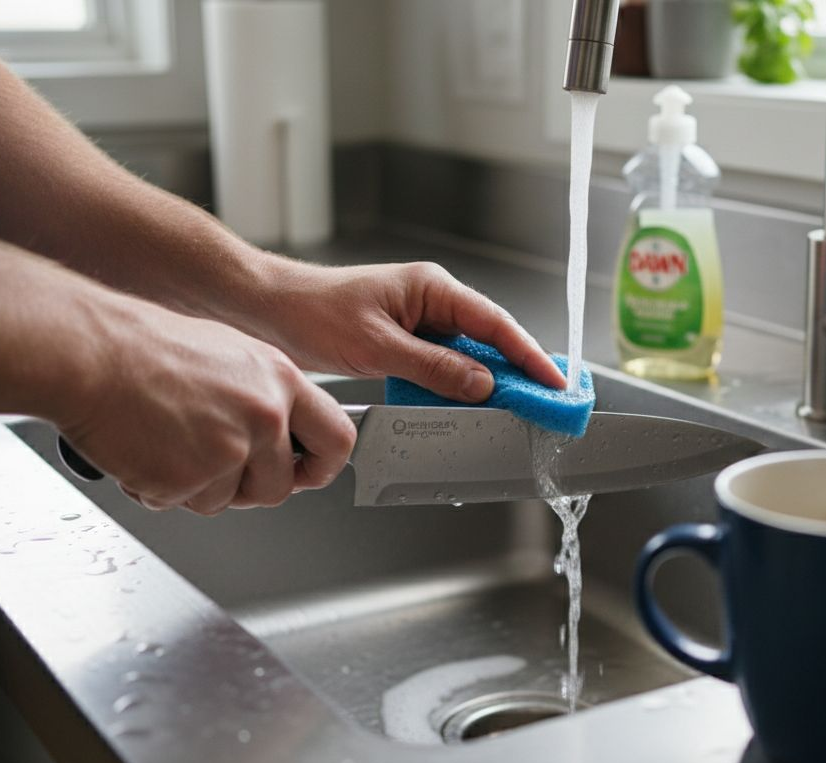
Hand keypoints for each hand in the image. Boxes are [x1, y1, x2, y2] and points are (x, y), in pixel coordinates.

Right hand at [55, 297, 356, 514]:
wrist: (89, 354)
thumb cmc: (146, 347)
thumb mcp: (231, 354)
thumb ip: (265, 396)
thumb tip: (283, 434)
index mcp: (281, 380)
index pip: (337, 438)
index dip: (323, 465)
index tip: (310, 472)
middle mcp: (263, 417)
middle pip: (280, 486)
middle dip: (249, 487)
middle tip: (212, 462)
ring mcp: (227, 451)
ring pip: (228, 500)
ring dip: (198, 486)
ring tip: (168, 439)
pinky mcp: (187, 480)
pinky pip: (183, 504)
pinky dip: (161, 488)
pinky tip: (146, 449)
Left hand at [246, 260, 566, 400]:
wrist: (270, 309)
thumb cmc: (314, 312)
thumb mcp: (377, 346)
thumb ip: (434, 367)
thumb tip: (482, 384)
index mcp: (432, 288)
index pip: (496, 323)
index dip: (531, 355)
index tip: (555, 382)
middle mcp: (432, 300)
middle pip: (490, 340)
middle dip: (518, 373)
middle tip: (545, 405)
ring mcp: (419, 321)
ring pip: (468, 356)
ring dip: (487, 383)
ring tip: (513, 411)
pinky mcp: (405, 340)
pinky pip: (443, 365)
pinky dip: (456, 387)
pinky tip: (465, 407)